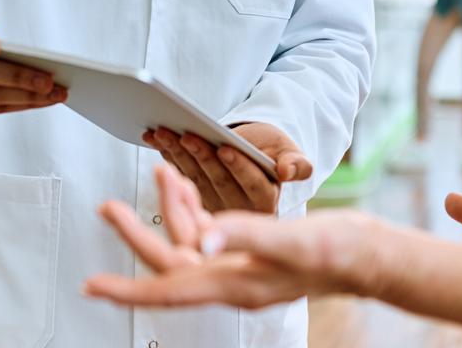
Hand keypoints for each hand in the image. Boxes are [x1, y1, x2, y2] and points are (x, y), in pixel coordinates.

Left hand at [84, 165, 383, 309]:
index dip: (128, 289)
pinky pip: (206, 234)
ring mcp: (238, 267)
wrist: (368, 253)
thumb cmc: (338, 251)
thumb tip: (206, 235)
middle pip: (169, 261)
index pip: (169, 288)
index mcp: (235, 283)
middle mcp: (231, 279)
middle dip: (136, 233)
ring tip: (161, 172)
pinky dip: (192, 208)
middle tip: (108, 208)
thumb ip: (249, 235)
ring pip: (188, 242)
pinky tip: (187, 186)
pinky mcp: (248, 253)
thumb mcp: (293, 240)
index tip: (93, 286)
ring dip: (171, 207)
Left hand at [141, 122, 311, 212]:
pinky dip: (166, 157)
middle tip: (187, 134)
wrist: (255, 154)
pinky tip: (155, 140)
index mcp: (268, 202)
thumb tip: (289, 171)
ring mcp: (214, 211)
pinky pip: (177, 181)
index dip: (239, 167)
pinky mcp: (193, 206)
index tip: (225, 148)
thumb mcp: (290, 151)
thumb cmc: (272, 150)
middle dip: (202, 157)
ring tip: (165, 132)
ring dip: (177, 155)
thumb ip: (298, 163)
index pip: (254, 187)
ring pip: (194, 181)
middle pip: (219, 183)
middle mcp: (241, 213)